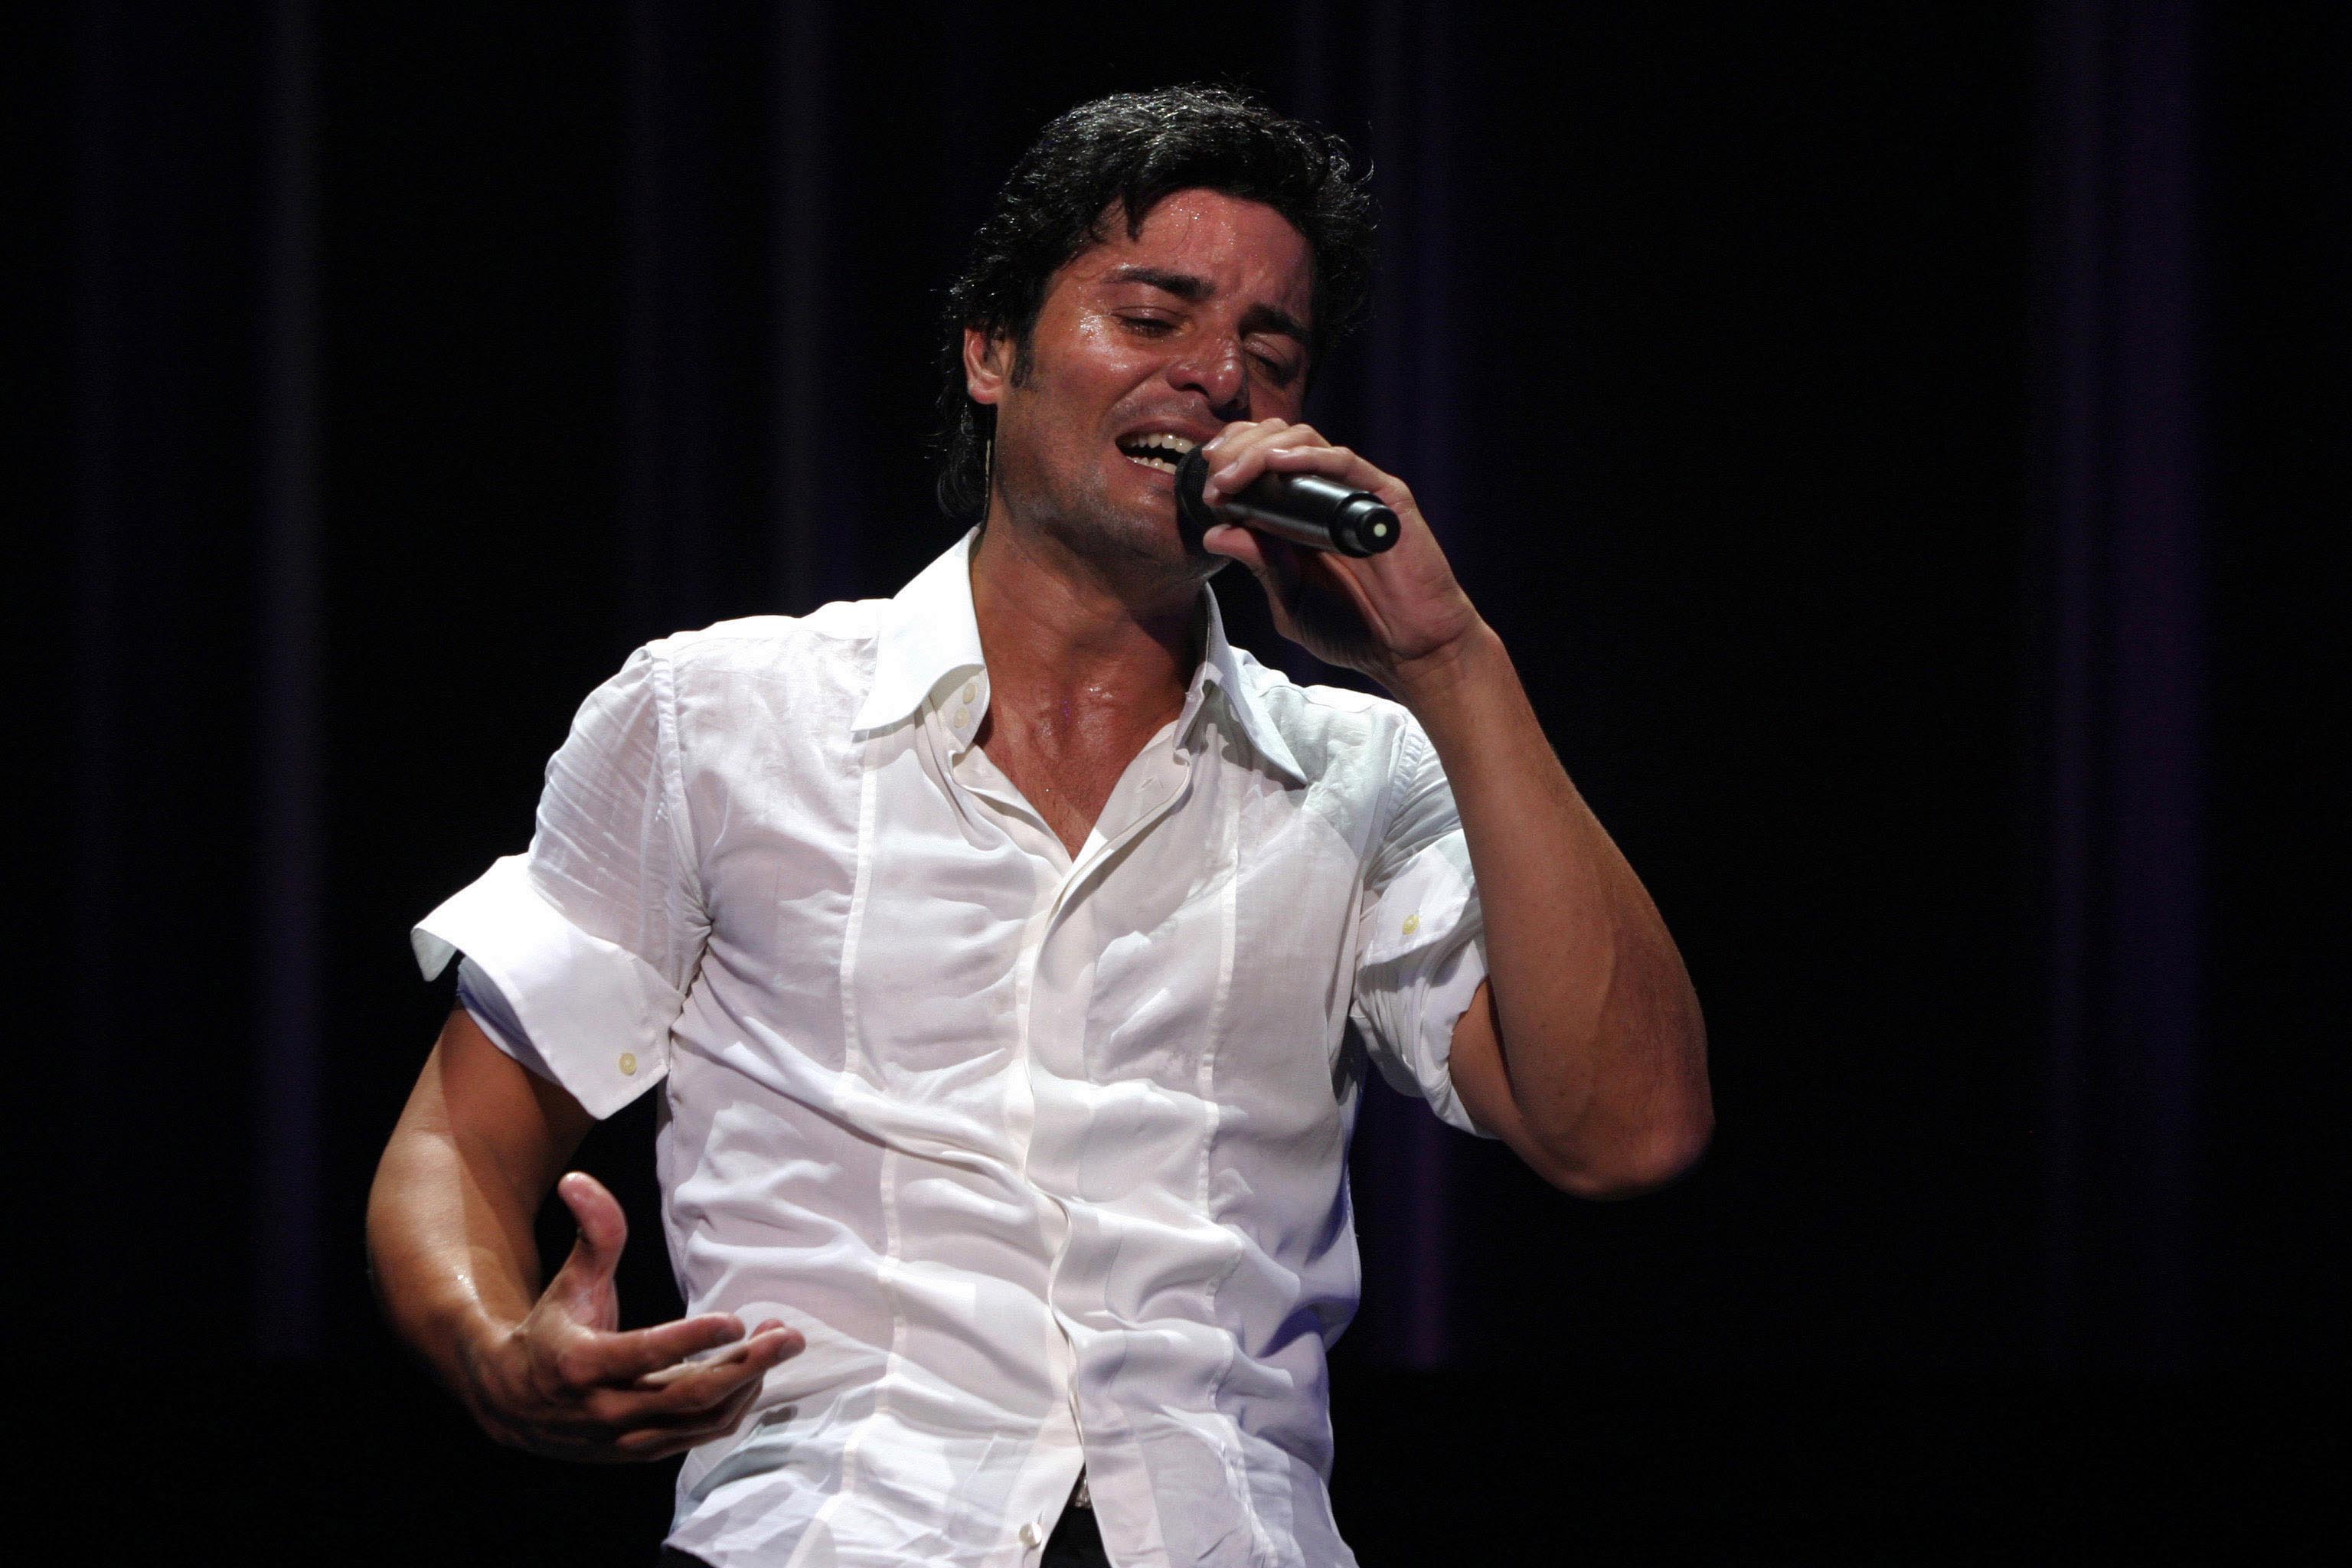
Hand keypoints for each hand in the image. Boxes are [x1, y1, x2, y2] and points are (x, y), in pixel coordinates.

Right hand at [455, 1172, 803, 1462]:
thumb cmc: (552, 1329)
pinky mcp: (643, 1451)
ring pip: (701, 1420)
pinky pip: (699, 1434)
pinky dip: (735, 1405)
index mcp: (581, 1364)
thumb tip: (578, 1179)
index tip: (737, 1320)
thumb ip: (592, 1233)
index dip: (692, 1340)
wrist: (514, 1404)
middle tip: (789, 1336)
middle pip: (688, 1396)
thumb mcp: (569, 1281)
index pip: (645, 1355)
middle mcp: (605, 1410)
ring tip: (779, 1344)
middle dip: (747, 1366)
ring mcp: (626, 1438)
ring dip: (749, 1384)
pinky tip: (755, 1371)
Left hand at [1196, 419, 1485, 693]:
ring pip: (1305, 441)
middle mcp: (1324, 495)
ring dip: (1262, 450)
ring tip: (1234, 475)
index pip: (1259, 461)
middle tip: (1216, 477)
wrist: (1410, 651)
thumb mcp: (1290, 601)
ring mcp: (1354, 493)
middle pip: (1276, 440)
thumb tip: (1214, 533)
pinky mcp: (1384, 498)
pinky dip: (1309, 458)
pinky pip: (1344, 463)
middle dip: (1238, 449)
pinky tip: (1279, 465)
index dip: (1230, 459)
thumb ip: (1260, 566)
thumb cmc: (1355, 629)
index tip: (1206, 484)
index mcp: (1298, 514)